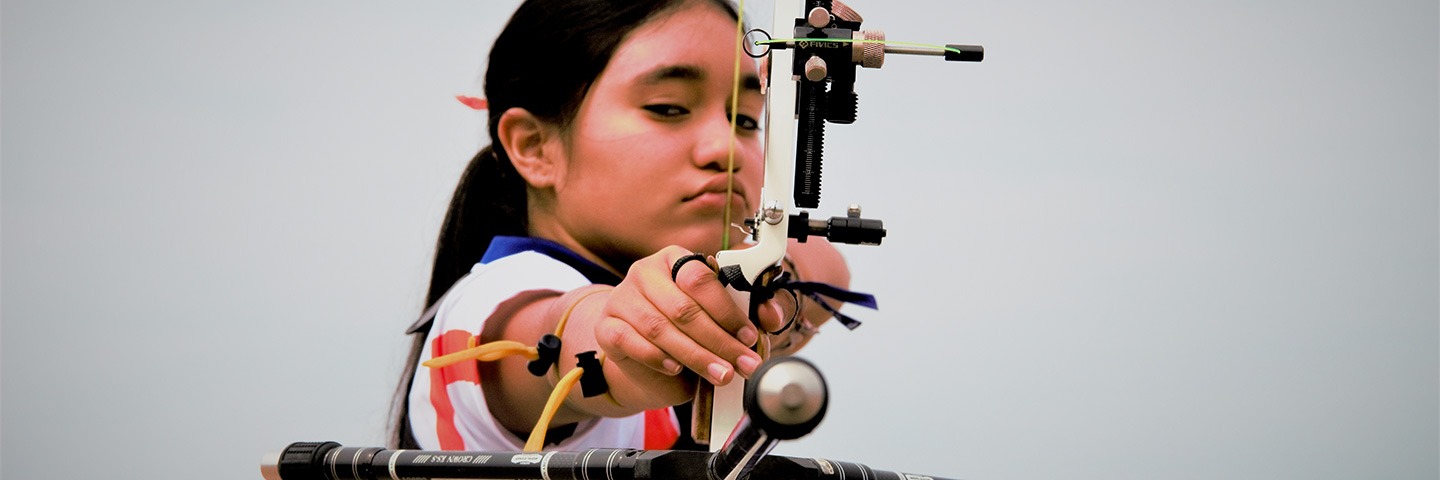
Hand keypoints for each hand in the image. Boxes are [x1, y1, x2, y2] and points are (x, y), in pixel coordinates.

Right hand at [595, 246, 764, 398]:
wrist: (641, 356)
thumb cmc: (682, 329)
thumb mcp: (714, 318)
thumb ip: (743, 314)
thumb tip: (771, 316)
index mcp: (675, 260)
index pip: (701, 279)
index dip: (727, 311)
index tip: (748, 336)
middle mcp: (645, 273)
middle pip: (683, 308)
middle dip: (719, 341)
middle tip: (742, 364)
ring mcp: (622, 298)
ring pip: (660, 328)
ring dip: (695, 356)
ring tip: (720, 373)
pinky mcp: (606, 326)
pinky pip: (630, 341)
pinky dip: (657, 357)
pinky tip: (676, 367)